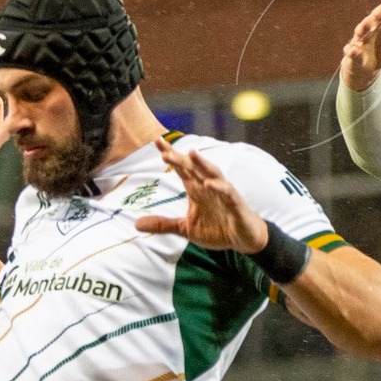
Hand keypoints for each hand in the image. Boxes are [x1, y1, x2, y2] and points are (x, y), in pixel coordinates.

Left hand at [135, 141, 270, 252]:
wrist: (244, 239)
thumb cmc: (217, 229)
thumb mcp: (186, 229)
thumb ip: (163, 224)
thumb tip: (136, 225)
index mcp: (196, 189)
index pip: (181, 168)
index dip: (170, 154)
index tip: (156, 141)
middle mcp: (209, 186)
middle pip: (193, 168)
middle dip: (180, 158)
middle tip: (164, 150)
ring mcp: (223, 193)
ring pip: (212, 173)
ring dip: (202, 164)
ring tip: (191, 154)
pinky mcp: (235, 203)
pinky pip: (227, 192)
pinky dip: (219, 187)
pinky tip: (209, 183)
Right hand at [342, 0, 380, 91]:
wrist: (367, 67)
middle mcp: (374, 26)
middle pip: (378, 16)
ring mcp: (363, 39)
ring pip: (363, 30)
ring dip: (366, 26)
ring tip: (372, 21)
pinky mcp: (355, 54)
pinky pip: (353, 52)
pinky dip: (353, 51)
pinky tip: (353, 50)